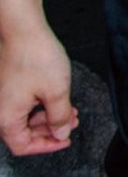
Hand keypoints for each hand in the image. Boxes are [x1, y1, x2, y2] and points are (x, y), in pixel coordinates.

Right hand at [0, 26, 77, 156]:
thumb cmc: (37, 58)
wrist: (23, 30)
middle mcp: (2, 110)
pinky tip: (58, 98)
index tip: (65, 140)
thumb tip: (60, 134)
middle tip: (73, 121)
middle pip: (24, 133)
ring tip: (71, 109)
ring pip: (26, 117)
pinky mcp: (10, 86)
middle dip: (51, 129)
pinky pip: (25, 103)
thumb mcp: (56, 91)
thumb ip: (59, 117)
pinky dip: (42, 105)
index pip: (23, 146)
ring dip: (49, 116)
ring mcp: (5, 97)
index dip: (46, 146)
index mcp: (7, 118)